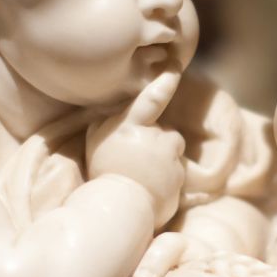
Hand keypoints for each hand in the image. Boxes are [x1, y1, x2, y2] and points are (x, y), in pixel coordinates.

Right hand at [87, 71, 185, 226]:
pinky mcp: (179, 180)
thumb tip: (119, 109)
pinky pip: (176, 173)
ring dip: (164, 160)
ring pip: (173, 153)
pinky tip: (150, 189)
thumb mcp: (97, 140)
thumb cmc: (104, 173)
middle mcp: (154, 140)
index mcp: (131, 127)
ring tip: (143, 176)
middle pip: (167, 133)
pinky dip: (167, 180)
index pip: (151, 99)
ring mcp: (169, 161)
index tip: (175, 66)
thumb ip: (110, 121)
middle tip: (136, 161)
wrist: (116, 210)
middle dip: (157, 143)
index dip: (164, 81)